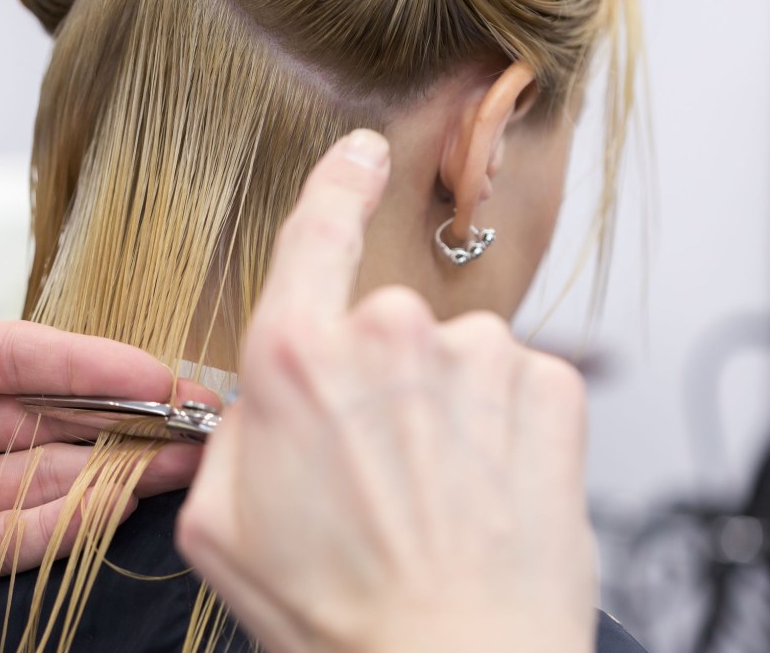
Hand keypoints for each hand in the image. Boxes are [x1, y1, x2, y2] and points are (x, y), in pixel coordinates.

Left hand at [0, 267, 204, 652]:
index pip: (27, 357)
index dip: (96, 360)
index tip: (157, 367)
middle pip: (56, 419)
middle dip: (128, 417)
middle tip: (195, 419)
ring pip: (47, 480)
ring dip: (114, 472)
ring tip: (179, 463)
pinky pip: (8, 542)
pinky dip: (61, 528)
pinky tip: (111, 508)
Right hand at [178, 130, 595, 652]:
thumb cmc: (335, 609)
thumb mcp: (220, 525)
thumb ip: (230, 435)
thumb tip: (257, 407)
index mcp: (298, 358)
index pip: (315, 230)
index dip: (336, 185)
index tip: (358, 161)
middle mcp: (391, 334)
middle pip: (382, 324)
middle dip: (376, 383)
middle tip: (374, 475)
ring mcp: (479, 357)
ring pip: (452, 359)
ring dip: (443, 410)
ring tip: (433, 500)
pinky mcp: (550, 388)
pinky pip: (515, 384)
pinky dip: (501, 427)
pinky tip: (483, 492)